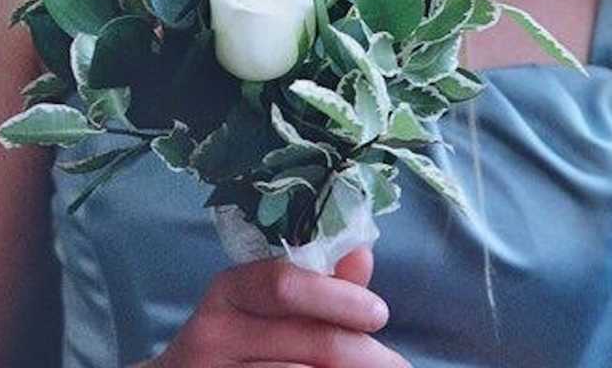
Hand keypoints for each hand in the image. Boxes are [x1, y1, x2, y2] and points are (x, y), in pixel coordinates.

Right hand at [143, 245, 409, 366]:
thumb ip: (314, 281)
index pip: (284, 286)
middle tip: (397, 365)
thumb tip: (362, 254)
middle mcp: (214, 334)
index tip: (379, 313)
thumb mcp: (262, 303)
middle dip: (363, 354)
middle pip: (308, 343)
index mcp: (229, 291)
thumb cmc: (234, 338)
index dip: (338, 298)